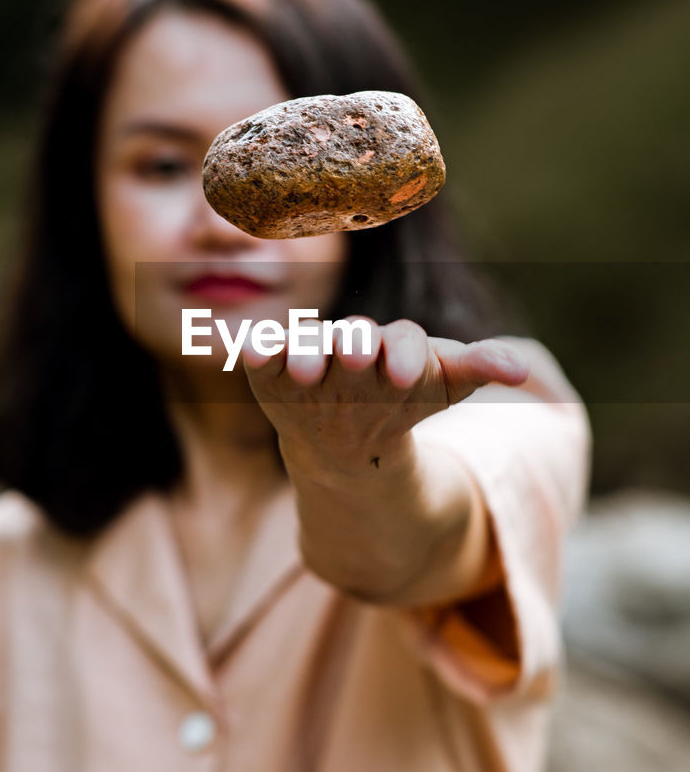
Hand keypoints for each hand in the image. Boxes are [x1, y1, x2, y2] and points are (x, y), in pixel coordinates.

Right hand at [241, 316, 529, 481]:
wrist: (348, 434)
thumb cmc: (400, 400)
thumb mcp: (441, 387)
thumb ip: (477, 368)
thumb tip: (522, 369)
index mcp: (395, 342)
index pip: (405, 340)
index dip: (407, 355)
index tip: (409, 376)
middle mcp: (350, 340)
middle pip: (354, 337)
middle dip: (356, 345)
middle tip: (358, 358)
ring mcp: (310, 352)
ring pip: (307, 346)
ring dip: (304, 353)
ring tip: (302, 370)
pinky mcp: (271, 366)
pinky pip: (261, 352)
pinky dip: (254, 348)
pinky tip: (248, 350)